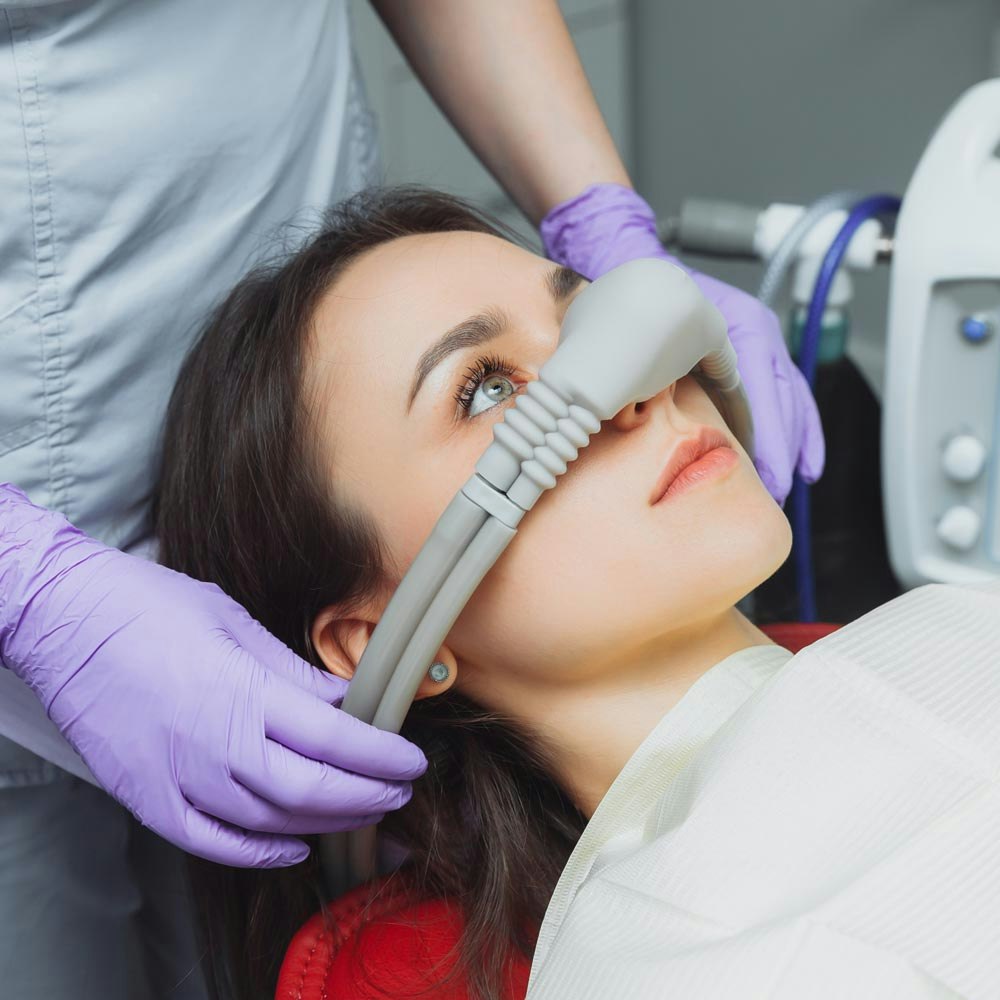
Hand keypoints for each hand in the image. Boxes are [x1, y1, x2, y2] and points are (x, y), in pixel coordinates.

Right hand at [0, 484, 425, 867]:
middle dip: (368, 795)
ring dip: (325, 822)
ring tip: (361, 811)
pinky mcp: (146, 798)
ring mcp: (177, 777)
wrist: (61, 619)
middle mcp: (213, 744)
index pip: (333, 738)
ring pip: (269, 820)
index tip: (412, 760)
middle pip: (311, 789)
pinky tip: (292, 845)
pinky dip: (257, 850)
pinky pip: (211, 842)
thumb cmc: (146, 605)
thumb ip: (291, 670)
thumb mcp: (232, 620)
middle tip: (400, 791)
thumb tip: (342, 697)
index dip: (382, 755)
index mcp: (242, 692)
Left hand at [540, 183, 824, 504]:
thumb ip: (652, 364)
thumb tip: (633, 411)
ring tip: (793, 481)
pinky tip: (798, 460)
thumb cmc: (642, 294)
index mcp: (738, 322)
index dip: (766, 433)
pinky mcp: (753, 354)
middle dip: (782, 446)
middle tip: (775, 487)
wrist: (633, 260)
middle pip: (782, 396)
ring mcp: (759, 341)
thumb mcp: (647, 325)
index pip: (760, 387)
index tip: (765, 470)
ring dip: (793, 441)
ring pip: (789, 397)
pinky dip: (791, 426)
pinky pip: (781, 394)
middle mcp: (756, 330)